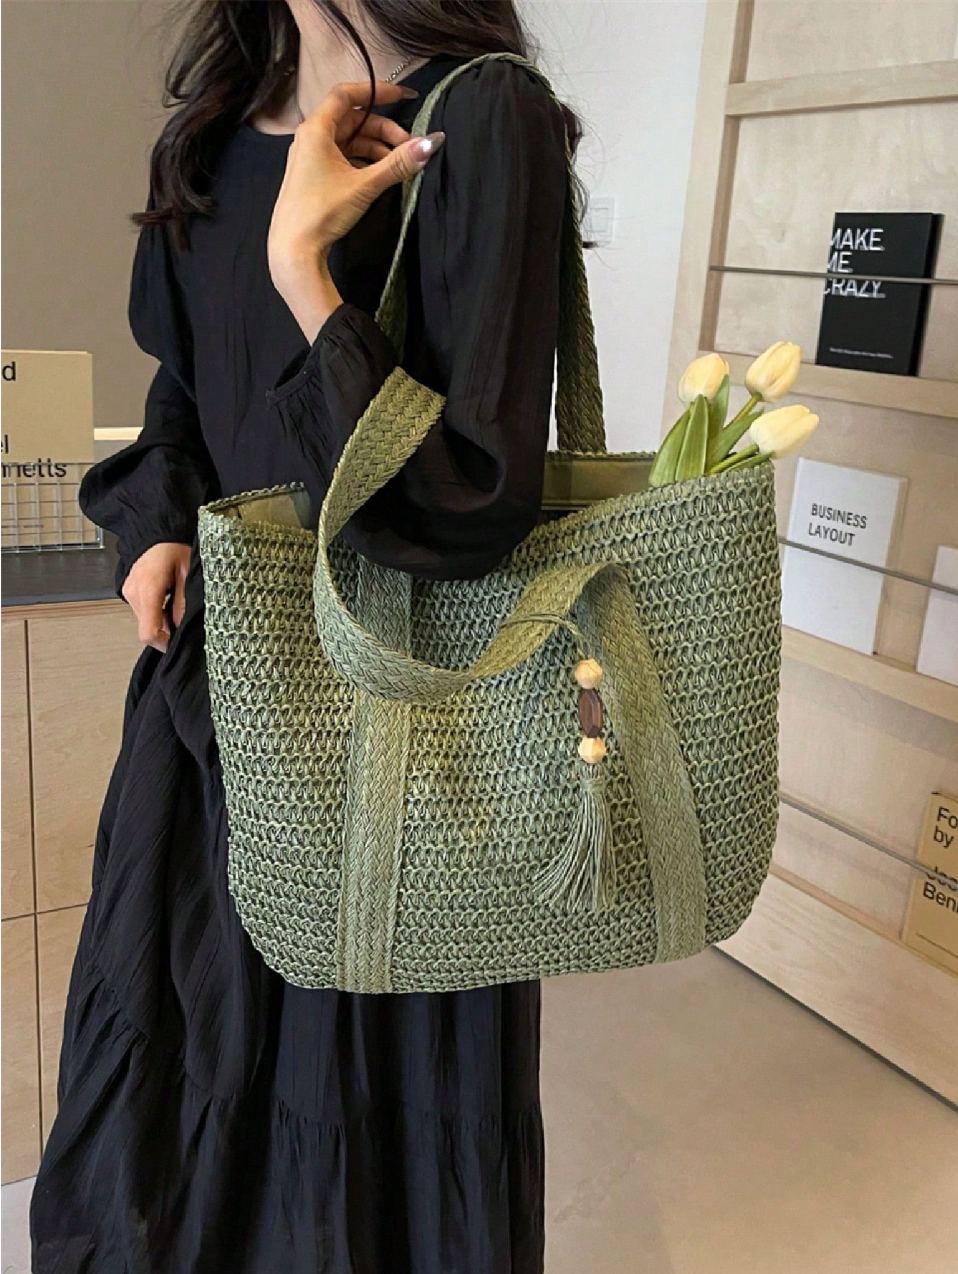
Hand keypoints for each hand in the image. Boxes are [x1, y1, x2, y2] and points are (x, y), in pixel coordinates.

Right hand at [122, 542, 190, 652]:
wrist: (157, 532)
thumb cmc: (175, 548)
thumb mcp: (188, 574)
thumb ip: (183, 603)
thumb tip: (180, 629)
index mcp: (149, 589)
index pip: (148, 632)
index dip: (163, 644)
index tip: (177, 645)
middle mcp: (134, 593)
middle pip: (147, 629)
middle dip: (166, 631)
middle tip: (184, 622)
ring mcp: (129, 592)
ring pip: (145, 621)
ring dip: (161, 621)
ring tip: (176, 605)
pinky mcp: (128, 591)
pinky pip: (142, 611)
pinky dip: (156, 612)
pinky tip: (167, 600)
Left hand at [267, 80, 443, 335]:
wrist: (294, 250)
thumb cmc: (322, 212)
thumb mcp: (365, 185)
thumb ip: (398, 163)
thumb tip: (431, 143)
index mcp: (316, 129)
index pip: (347, 94)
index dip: (377, 91)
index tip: (403, 96)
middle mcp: (310, 137)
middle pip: (353, 119)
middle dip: (383, 129)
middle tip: (408, 147)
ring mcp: (311, 157)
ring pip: (349, 140)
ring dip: (375, 147)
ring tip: (398, 165)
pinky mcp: (314, 175)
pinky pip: (343, 157)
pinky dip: (363, 161)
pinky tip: (379, 175)